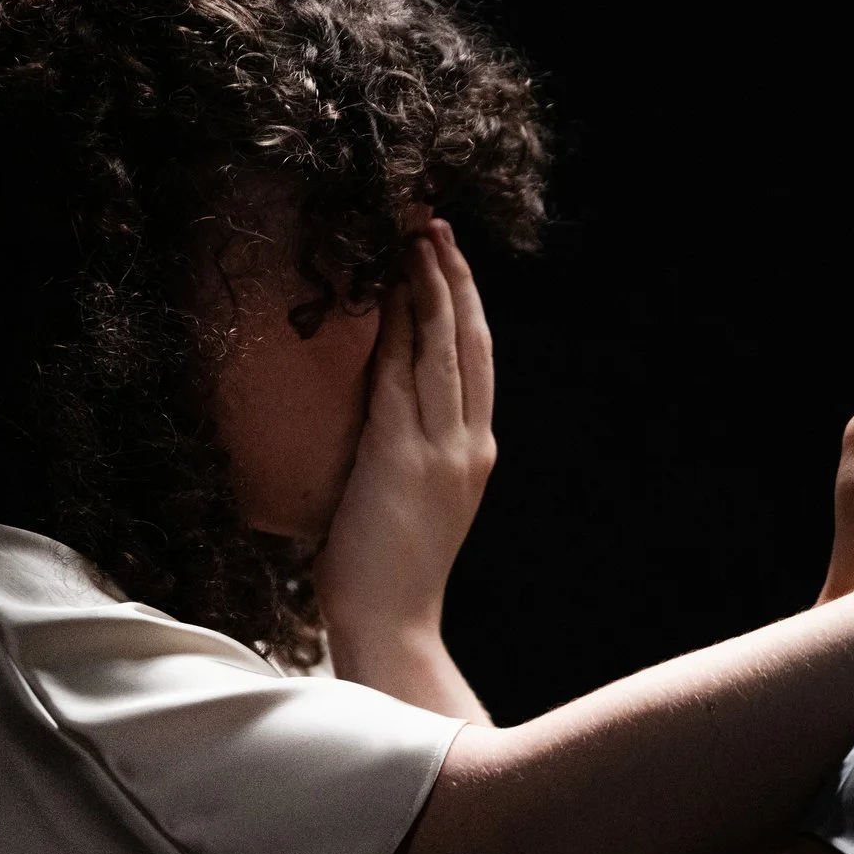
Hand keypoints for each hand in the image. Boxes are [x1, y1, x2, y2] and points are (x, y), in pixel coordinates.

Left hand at [317, 221, 494, 652]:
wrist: (390, 625)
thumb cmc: (385, 574)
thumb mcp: (408, 502)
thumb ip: (406, 454)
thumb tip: (378, 414)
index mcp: (473, 455)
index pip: (475, 365)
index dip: (464, 308)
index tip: (446, 262)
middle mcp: (469, 445)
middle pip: (471, 343)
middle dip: (456, 280)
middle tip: (436, 227)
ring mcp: (441, 449)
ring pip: (446, 348)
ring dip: (432, 286)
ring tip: (417, 238)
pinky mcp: (404, 456)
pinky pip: (405, 374)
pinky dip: (403, 326)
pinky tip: (393, 290)